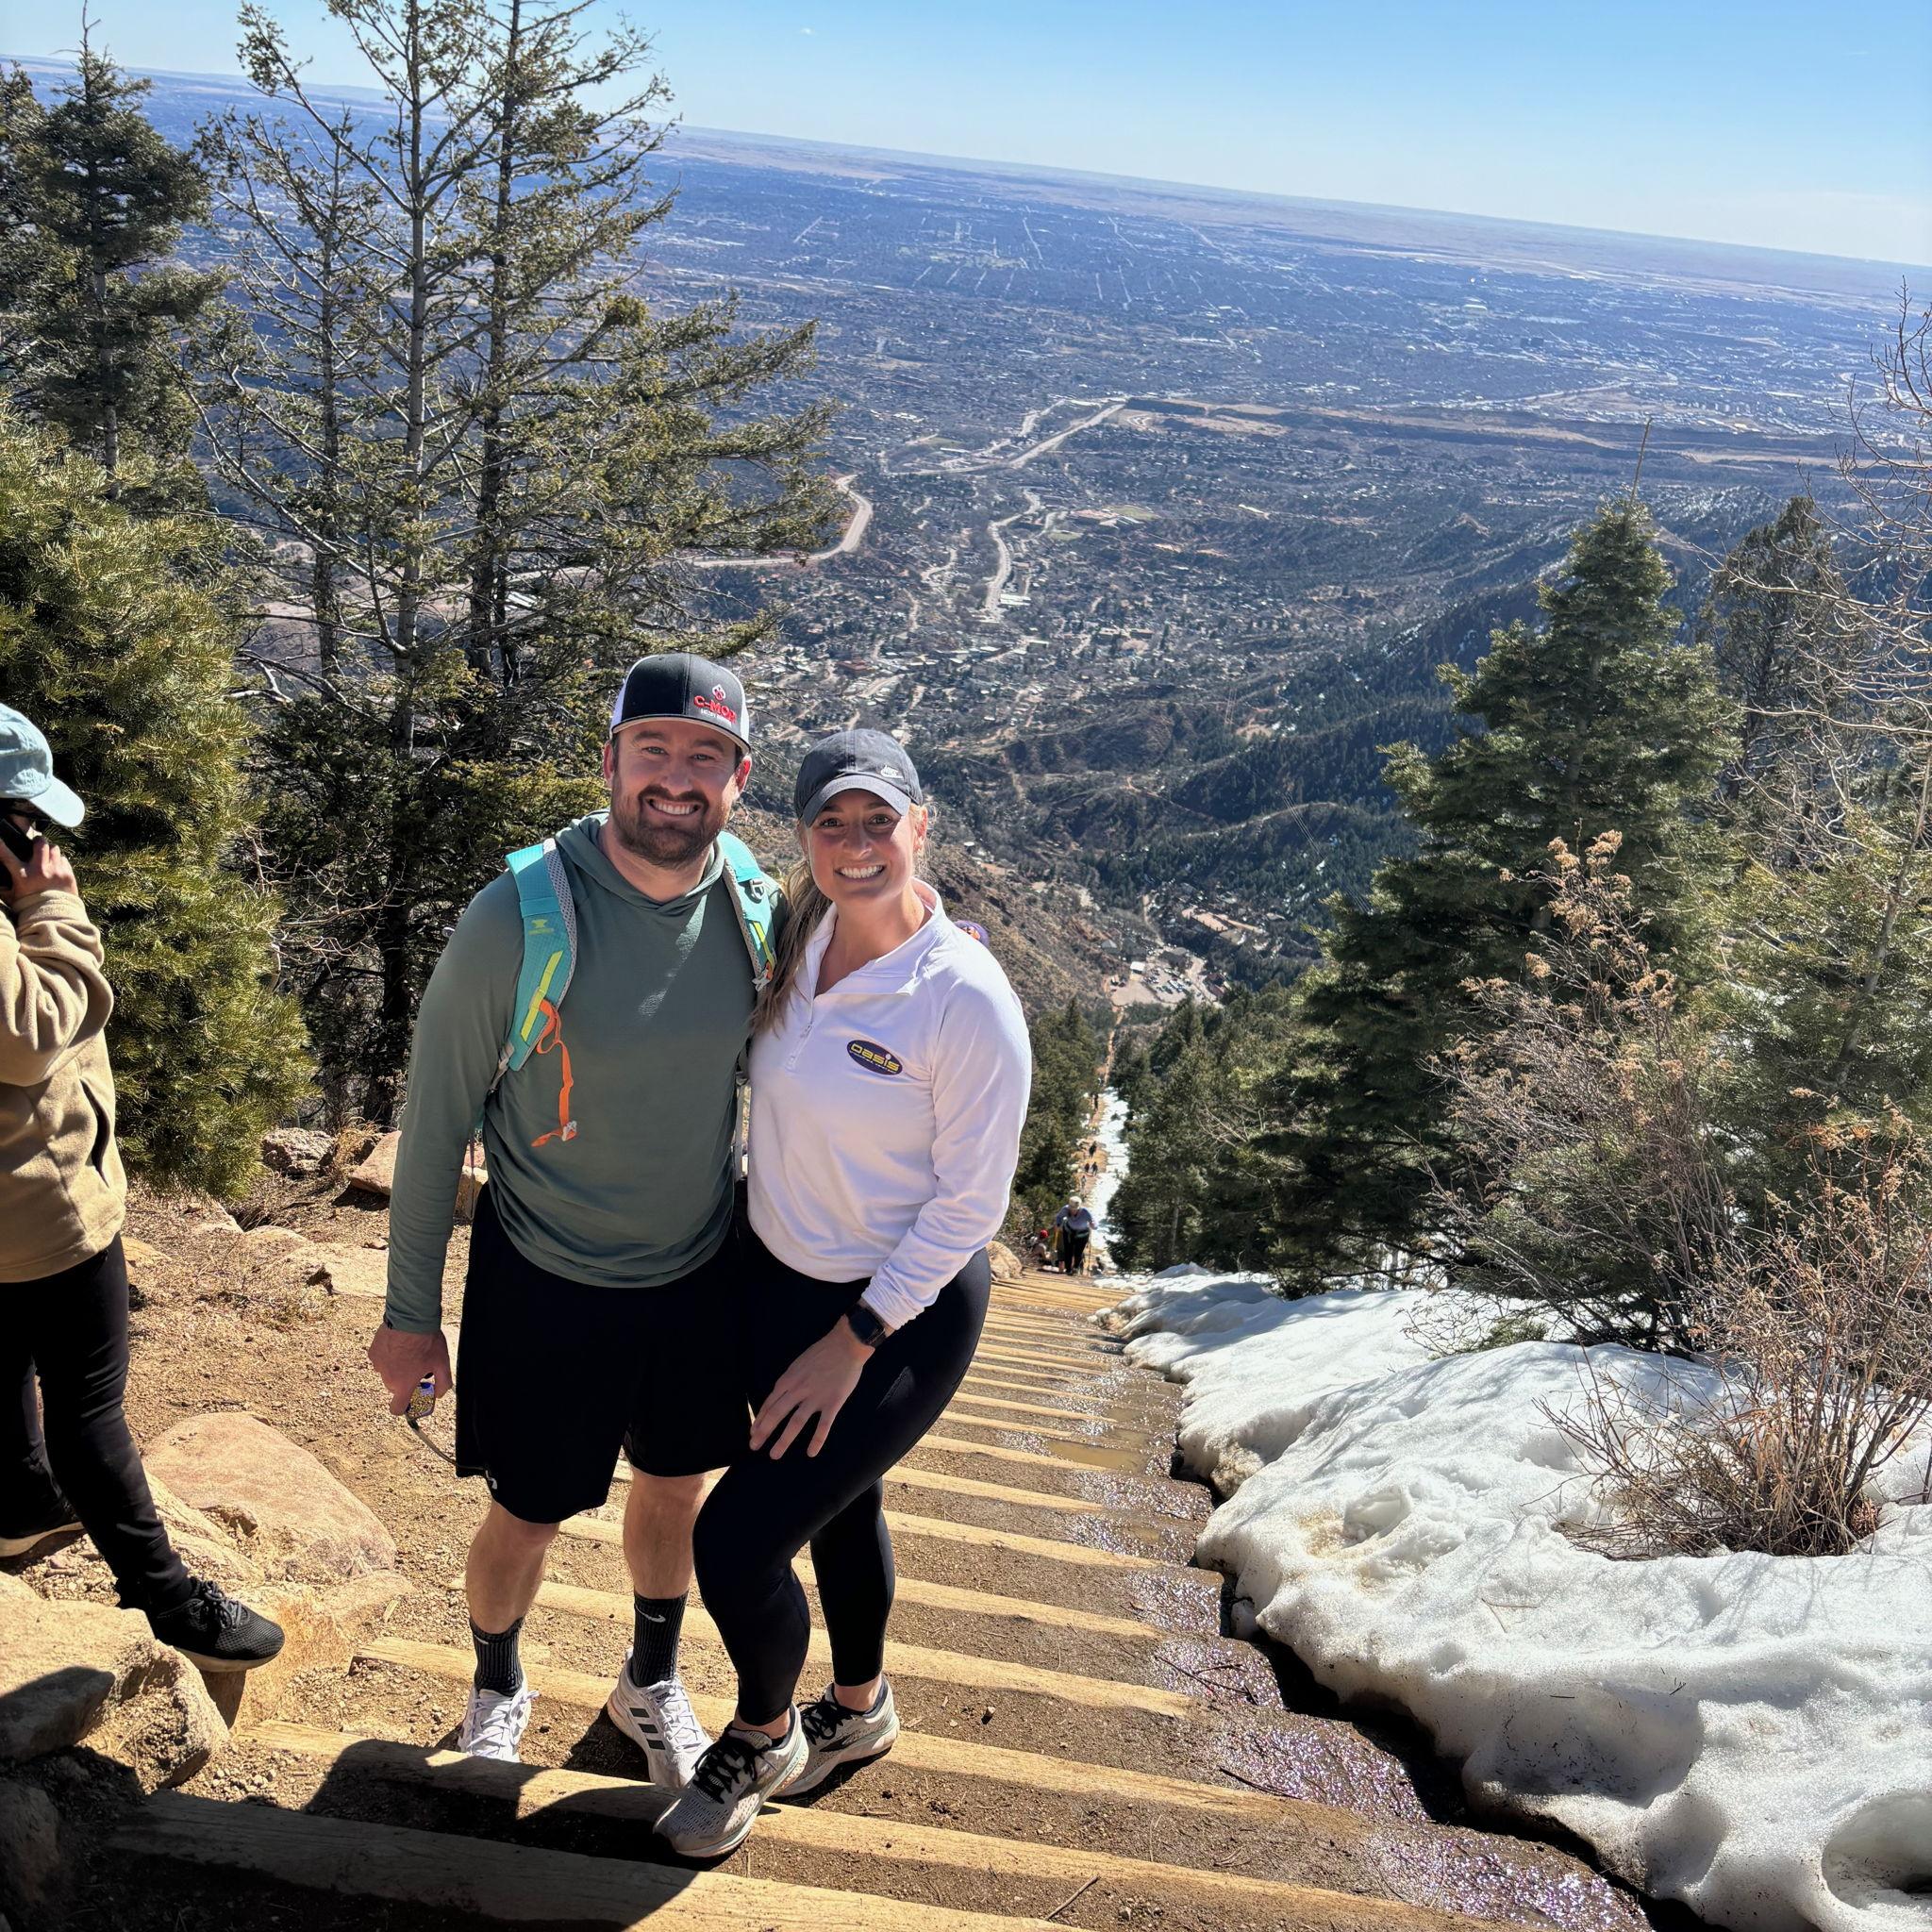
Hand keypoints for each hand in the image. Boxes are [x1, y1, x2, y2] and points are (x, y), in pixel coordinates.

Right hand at [0, 834, 75, 902]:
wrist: (55, 918)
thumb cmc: (30, 908)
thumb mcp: (13, 898)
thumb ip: (4, 889)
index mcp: (23, 876)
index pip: (7, 856)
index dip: (1, 846)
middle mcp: (40, 870)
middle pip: (40, 844)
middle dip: (38, 840)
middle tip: (36, 842)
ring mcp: (56, 871)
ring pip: (54, 849)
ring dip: (50, 850)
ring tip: (47, 855)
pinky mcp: (68, 875)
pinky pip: (64, 860)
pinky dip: (59, 861)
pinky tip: (56, 867)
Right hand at [368, 1324, 452, 1416]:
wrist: (410, 1318)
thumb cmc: (426, 1341)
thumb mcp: (442, 1363)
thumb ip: (443, 1383)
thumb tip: (440, 1393)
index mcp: (403, 1385)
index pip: (397, 1408)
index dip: (404, 1406)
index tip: (413, 1397)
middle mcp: (388, 1378)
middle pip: (395, 1388)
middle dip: (405, 1381)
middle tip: (418, 1367)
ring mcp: (378, 1365)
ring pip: (388, 1373)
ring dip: (396, 1367)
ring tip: (409, 1352)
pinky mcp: (373, 1352)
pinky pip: (381, 1359)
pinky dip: (388, 1356)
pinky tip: (399, 1345)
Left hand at [750, 1320, 872, 1458]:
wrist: (845, 1344)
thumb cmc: (822, 1352)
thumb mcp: (798, 1364)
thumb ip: (788, 1381)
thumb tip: (778, 1396)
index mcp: (789, 1380)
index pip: (769, 1404)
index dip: (760, 1419)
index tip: (753, 1432)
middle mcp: (798, 1389)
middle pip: (776, 1414)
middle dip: (763, 1432)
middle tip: (754, 1447)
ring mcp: (816, 1397)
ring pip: (795, 1423)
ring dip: (783, 1440)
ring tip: (774, 1455)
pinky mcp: (833, 1402)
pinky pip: (823, 1425)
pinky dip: (817, 1440)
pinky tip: (811, 1453)